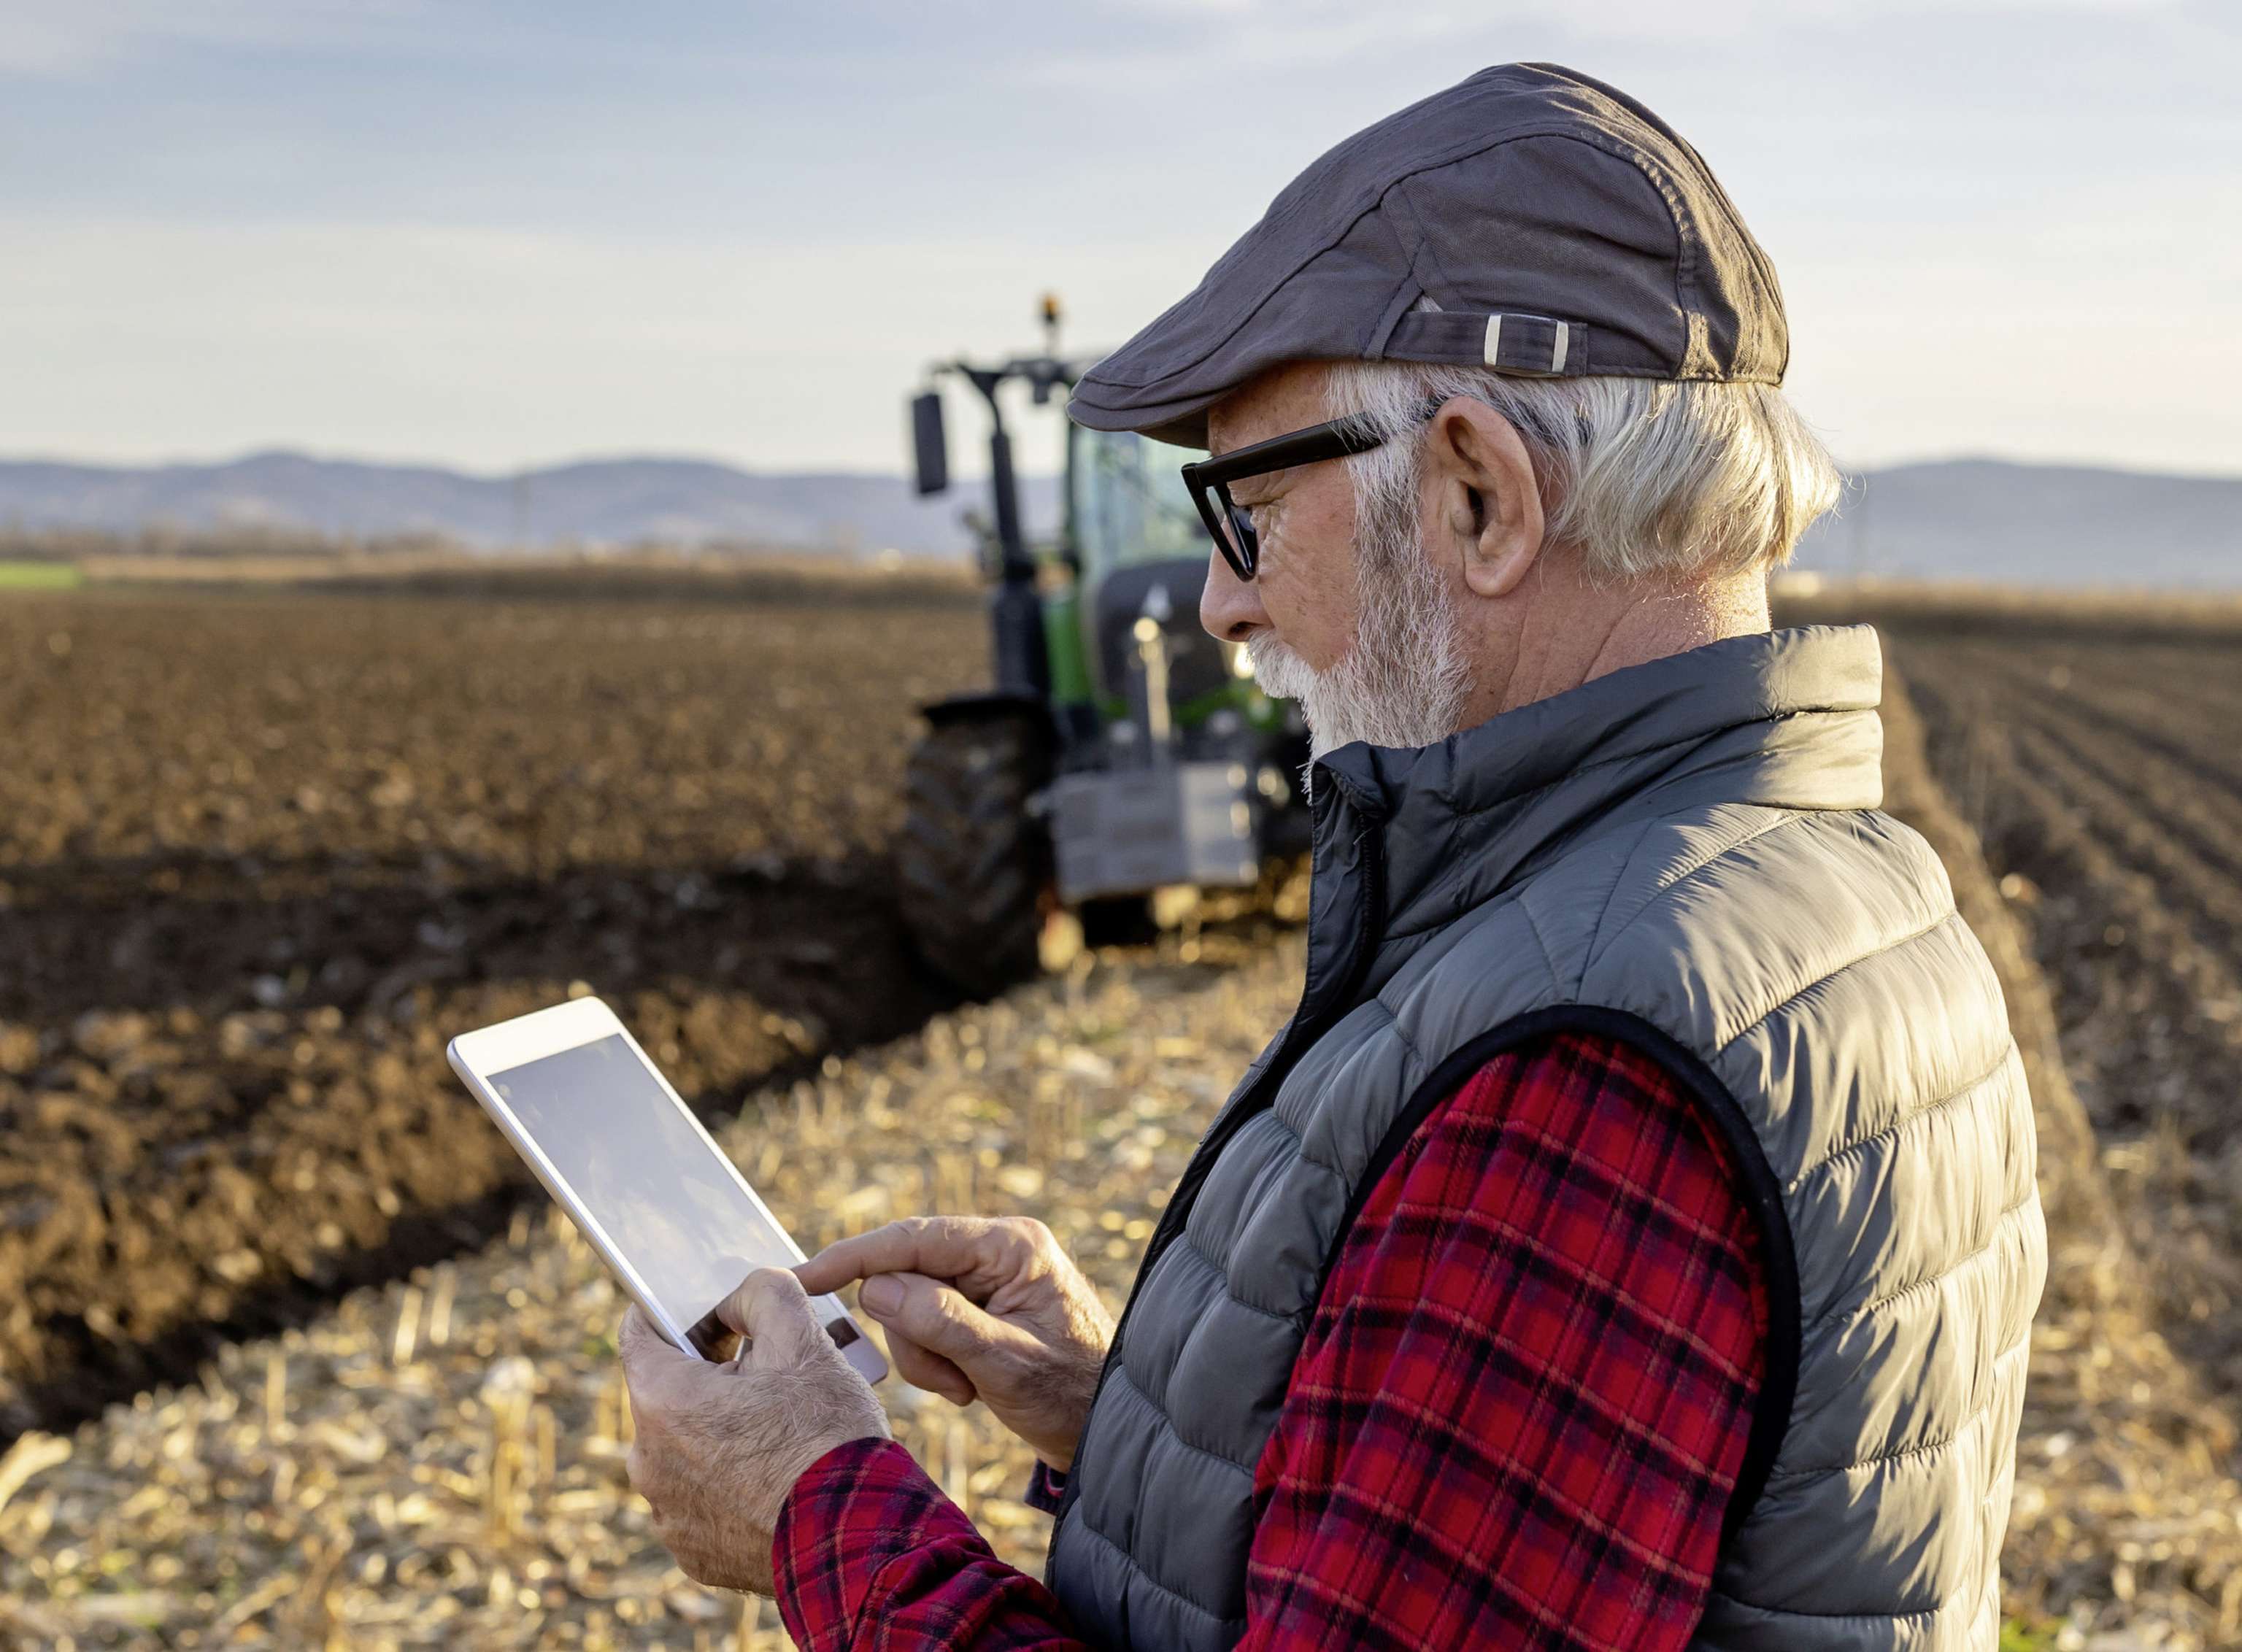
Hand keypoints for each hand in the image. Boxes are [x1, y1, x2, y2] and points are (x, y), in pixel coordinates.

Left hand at [619, 1269, 887, 1594]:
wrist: (857, 1539)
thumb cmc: (827, 1436)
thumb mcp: (804, 1339)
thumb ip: (762, 1293)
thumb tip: (738, 1299)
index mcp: (662, 1401)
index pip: (639, 1332)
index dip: (675, 1312)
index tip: (711, 1312)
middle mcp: (647, 1462)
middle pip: (669, 1395)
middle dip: (712, 1377)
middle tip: (770, 1374)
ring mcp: (669, 1515)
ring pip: (686, 1450)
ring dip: (722, 1435)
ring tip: (782, 1432)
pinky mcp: (695, 1554)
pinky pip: (704, 1501)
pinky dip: (731, 1486)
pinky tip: (779, 1480)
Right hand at [796, 1216, 1113, 1470]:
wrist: (1105, 1428)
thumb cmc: (1072, 1395)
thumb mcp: (1007, 1364)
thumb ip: (943, 1323)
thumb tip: (877, 1288)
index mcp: (1011, 1246)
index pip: (913, 1238)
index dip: (853, 1257)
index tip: (801, 1277)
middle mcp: (995, 1250)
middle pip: (904, 1275)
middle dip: (913, 1336)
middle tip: (953, 1382)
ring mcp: (985, 1277)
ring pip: (907, 1307)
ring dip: (927, 1358)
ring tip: (969, 1388)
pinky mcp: (976, 1305)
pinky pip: (923, 1326)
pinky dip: (934, 1363)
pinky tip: (971, 1386)